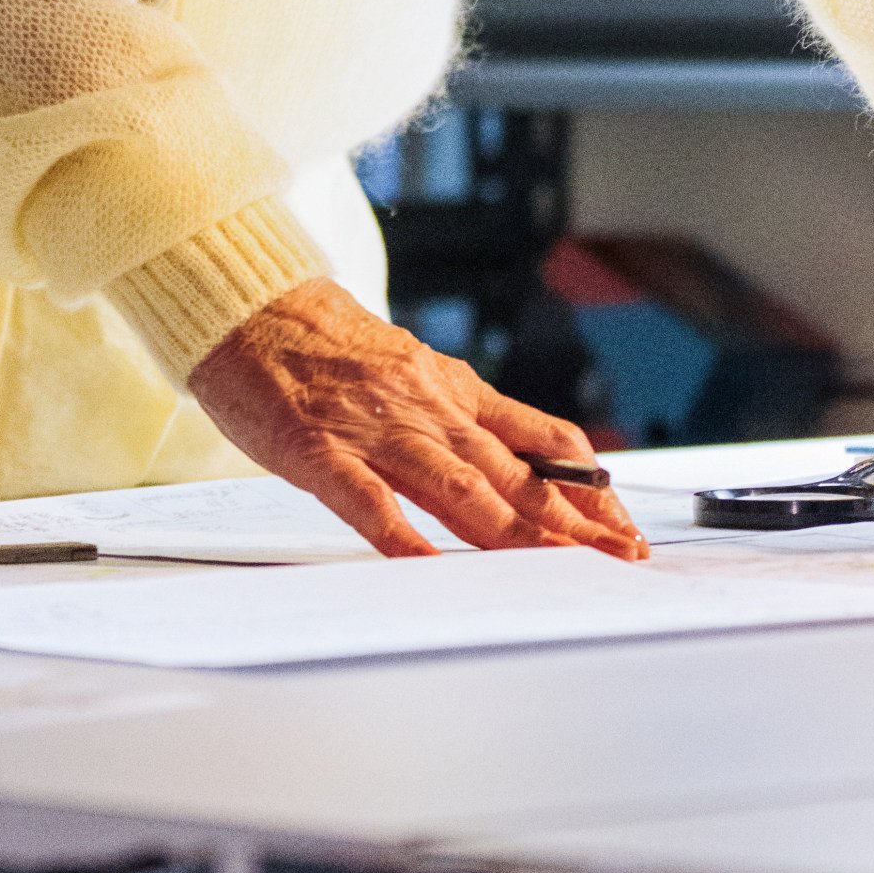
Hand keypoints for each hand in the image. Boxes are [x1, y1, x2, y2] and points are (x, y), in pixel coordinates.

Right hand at [188, 278, 646, 561]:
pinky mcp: (318, 449)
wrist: (251, 304)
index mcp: (453, 390)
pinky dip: (401, 536)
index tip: (622, 524)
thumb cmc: (323, 345)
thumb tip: (519, 461)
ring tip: (560, 565)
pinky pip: (367, 500)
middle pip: (515, 473)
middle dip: (573, 521)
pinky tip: (428, 568)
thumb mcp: (414, 371)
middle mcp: (427, 408)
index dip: (588, 486)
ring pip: (459, 486)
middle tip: (619, 556)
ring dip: (514, 531)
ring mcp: (374, 430)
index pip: (543, 441)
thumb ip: (460, 418)